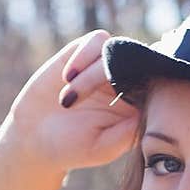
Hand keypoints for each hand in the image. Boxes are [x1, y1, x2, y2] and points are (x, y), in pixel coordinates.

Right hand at [6, 28, 140, 171]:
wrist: (35, 136)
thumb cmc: (72, 148)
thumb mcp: (100, 149)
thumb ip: (125, 135)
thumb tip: (146, 114)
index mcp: (136, 105)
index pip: (155, 85)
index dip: (147, 84)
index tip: (126, 100)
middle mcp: (125, 82)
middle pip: (137, 64)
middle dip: (113, 78)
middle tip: (81, 99)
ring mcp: (106, 65)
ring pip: (116, 50)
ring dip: (93, 73)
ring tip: (69, 97)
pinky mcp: (85, 51)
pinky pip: (97, 41)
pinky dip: (83, 56)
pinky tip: (66, 78)